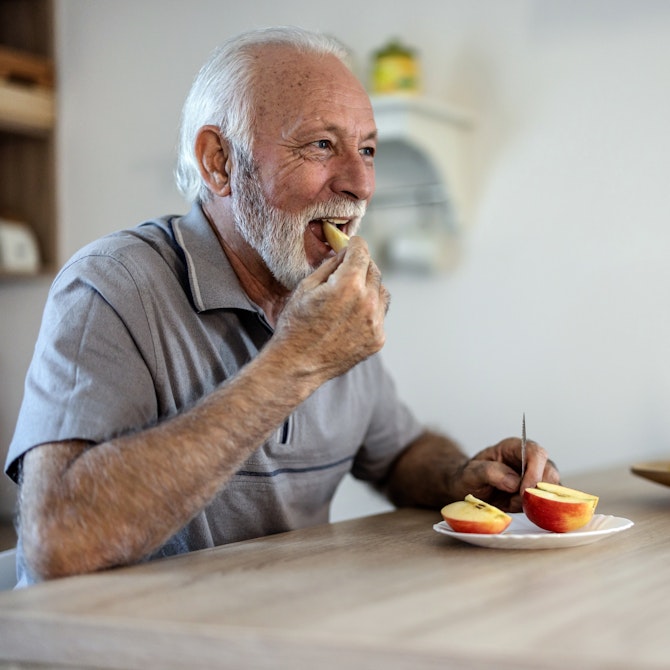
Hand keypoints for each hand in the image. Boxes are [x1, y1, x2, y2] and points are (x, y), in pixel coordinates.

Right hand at [273, 236, 389, 380]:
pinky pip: (380, 315)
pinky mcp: (378, 339)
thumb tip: (344, 253)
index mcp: (348, 284)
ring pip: (382, 292)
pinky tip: (351, 317)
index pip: (362, 252)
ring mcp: (375, 323)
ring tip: (350, 295)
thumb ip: (330, 265)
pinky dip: (370, 310)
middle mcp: (367, 302)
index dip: (356, 244)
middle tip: (349, 267)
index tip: (353, 244)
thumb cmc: (296, 325)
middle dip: (362, 265)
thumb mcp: (306, 287)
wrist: (297, 363)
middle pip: (374, 270)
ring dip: (370, 288)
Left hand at [449, 437, 558, 511]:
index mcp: (513, 448)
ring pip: (552, 490)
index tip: (523, 490)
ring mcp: (535, 479)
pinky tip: (518, 509)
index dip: (534, 470)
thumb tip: (514, 482)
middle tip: (516, 500)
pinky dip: (537, 510)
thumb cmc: (468, 477)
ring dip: (535, 501)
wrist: (466, 491)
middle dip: (537, 490)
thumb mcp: (471, 472)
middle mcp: (529, 462)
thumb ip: (490, 472)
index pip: (535, 452)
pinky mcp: (536, 496)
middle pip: (549, 471)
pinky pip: (548, 504)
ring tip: (511, 503)